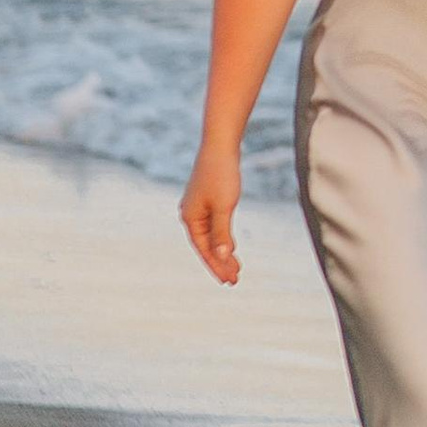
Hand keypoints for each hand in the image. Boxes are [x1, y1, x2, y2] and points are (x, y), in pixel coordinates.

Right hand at [180, 145, 242, 286]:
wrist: (220, 145)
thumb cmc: (221, 174)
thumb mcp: (224, 206)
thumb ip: (222, 232)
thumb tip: (222, 255)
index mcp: (190, 218)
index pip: (204, 249)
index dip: (216, 266)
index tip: (229, 281)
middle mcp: (190, 215)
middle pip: (206, 246)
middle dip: (220, 263)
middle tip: (234, 280)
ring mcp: (198, 207)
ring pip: (211, 237)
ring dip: (223, 252)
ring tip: (236, 269)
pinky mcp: (207, 200)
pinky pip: (214, 226)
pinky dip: (223, 238)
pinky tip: (230, 246)